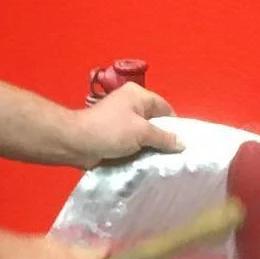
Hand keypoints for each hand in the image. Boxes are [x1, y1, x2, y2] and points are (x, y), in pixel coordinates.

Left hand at [65, 83, 182, 168]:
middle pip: (155, 122)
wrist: (77, 144)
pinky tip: (145, 163)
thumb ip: (164, 138)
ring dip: (150, 147)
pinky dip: (138, 152)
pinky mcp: (114, 135)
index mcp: (138, 95)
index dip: (175, 126)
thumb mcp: (142, 133)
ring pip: (144, 135)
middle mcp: (131, 104)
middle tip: (174, 156)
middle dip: (163, 138)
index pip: (165, 108)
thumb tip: (182, 144)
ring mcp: (121, 120)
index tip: (182, 145)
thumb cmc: (111, 131)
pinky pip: (133, 143)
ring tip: (161, 162)